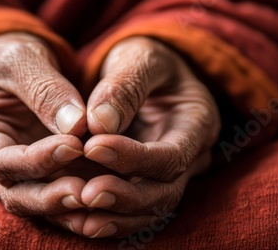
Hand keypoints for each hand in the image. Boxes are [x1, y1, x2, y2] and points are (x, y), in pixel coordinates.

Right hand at [0, 33, 88, 216]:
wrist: (11, 60)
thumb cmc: (7, 52)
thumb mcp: (21, 58)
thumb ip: (45, 90)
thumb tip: (77, 125)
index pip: (2, 161)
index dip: (38, 160)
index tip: (75, 145)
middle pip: (18, 195)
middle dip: (53, 199)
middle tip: (88, 194)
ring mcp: (16, 170)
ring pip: (41, 203)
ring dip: (71, 208)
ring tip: (105, 201)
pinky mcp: (41, 172)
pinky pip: (60, 193)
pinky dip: (83, 201)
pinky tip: (112, 197)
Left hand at [49, 37, 220, 236]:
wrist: (147, 72)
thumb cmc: (145, 58)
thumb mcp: (139, 57)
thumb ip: (124, 86)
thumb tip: (99, 123)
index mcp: (197, 121)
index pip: (173, 154)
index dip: (134, 157)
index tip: (91, 147)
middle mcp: (190, 155)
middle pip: (166, 192)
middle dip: (126, 197)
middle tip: (86, 194)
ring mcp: (170, 173)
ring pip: (150, 209)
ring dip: (115, 216)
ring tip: (80, 216)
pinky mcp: (147, 180)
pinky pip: (133, 210)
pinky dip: (109, 217)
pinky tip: (81, 220)